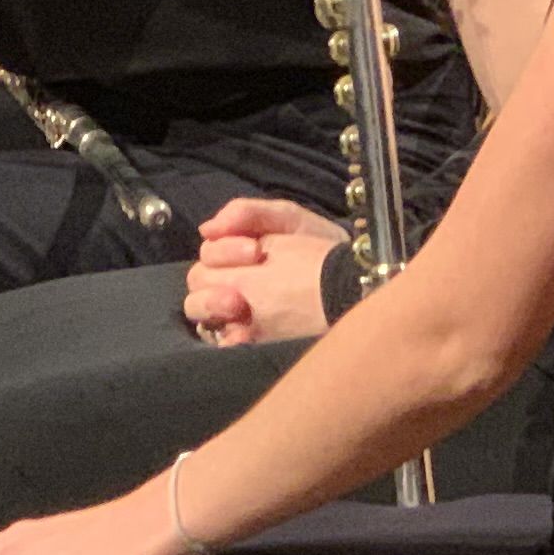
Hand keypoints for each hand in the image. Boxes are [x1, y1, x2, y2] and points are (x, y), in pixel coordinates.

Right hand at [185, 194, 340, 345]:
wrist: (356, 278)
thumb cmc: (322, 246)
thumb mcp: (289, 219)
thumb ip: (248, 213)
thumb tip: (206, 228)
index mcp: (235, 254)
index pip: (207, 253)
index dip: (224, 251)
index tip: (255, 251)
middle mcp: (231, 281)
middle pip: (198, 280)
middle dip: (215, 280)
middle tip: (242, 284)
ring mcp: (238, 312)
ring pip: (198, 309)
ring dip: (210, 305)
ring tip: (237, 305)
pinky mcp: (251, 338)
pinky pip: (222, 341)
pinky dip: (227, 338)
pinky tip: (244, 334)